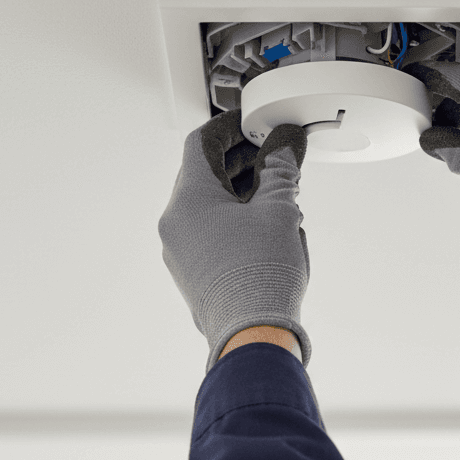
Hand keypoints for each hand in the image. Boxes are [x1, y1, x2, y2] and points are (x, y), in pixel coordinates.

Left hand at [158, 109, 312, 372]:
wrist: (253, 336)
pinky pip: (210, 233)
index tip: (251, 123)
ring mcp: (180, 252)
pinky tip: (266, 227)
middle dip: (241, 161)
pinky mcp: (193, 274)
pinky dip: (235, 220)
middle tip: (272, 155)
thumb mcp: (280, 211)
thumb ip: (281, 171)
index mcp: (188, 201)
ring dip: (241, 192)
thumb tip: (284, 145)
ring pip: (209, 206)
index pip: (201, 144)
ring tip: (277, 194)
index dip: (230, 127)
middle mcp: (175, 225)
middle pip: (204, 175)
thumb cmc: (260, 278)